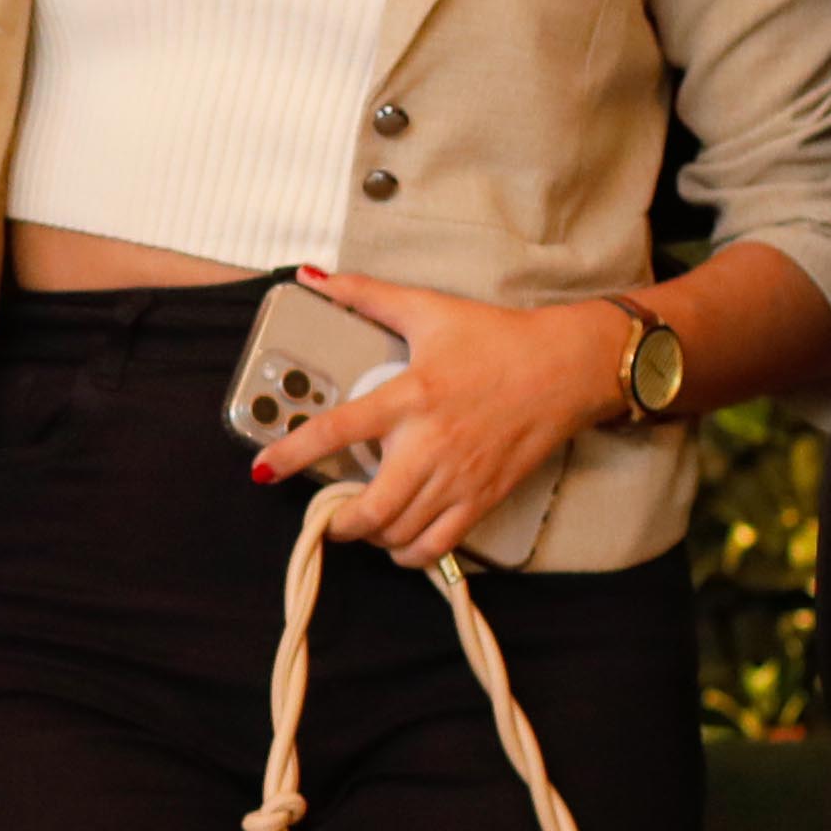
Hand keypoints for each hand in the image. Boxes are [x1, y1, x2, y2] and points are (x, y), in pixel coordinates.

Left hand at [248, 269, 647, 569]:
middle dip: (338, 522)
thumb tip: (317, 277)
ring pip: (401, 533)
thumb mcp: (429, 308)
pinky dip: (410, 554)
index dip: (293, 454)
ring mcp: (460, 477)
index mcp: (411, 395)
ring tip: (362, 523)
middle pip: (371, 507)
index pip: (339, 430)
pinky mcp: (484, 497)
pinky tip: (399, 542)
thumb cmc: (496, 338)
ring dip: (371, 537)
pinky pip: (439, 546)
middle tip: (327, 514)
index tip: (263, 470)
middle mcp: (431, 444)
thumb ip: (367, 295)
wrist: (566, 367)